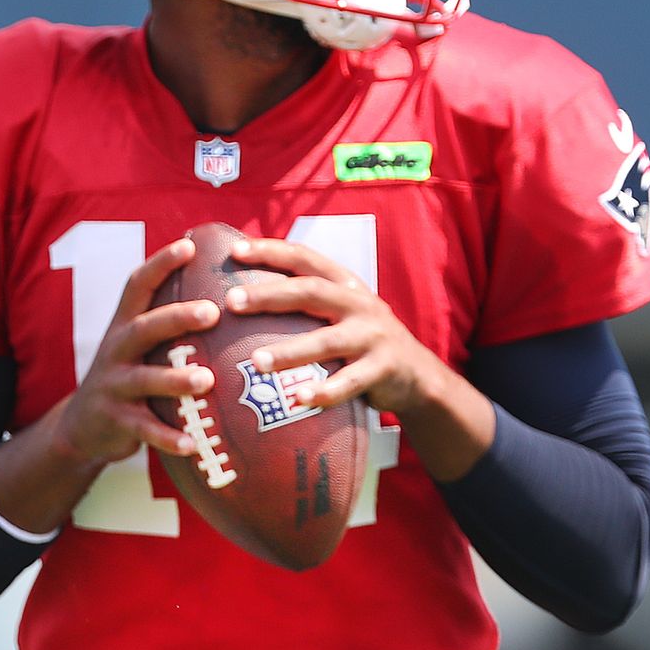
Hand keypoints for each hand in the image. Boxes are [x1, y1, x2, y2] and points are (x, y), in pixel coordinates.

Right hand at [53, 237, 221, 463]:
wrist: (82, 426)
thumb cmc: (129, 377)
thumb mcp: (137, 346)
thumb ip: (167, 324)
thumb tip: (226, 291)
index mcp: (125, 326)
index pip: (138, 286)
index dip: (161, 264)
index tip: (189, 245)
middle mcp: (116, 350)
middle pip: (144, 328)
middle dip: (176, 318)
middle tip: (213, 311)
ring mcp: (114, 386)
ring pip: (145, 379)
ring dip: (175, 379)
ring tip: (206, 380)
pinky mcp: (116, 420)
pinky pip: (144, 429)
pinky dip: (168, 437)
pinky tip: (193, 443)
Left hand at [221, 237, 450, 417]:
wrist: (418, 375)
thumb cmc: (360, 340)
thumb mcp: (340, 311)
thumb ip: (305, 301)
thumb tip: (238, 295)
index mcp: (343, 284)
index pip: (304, 258)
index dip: (271, 251)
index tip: (235, 251)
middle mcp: (359, 304)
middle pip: (310, 292)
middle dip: (269, 295)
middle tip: (231, 301)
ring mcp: (373, 336)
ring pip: (326, 341)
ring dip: (289, 352)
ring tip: (255, 361)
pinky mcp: (383, 369)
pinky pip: (350, 382)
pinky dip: (324, 392)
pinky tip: (299, 399)